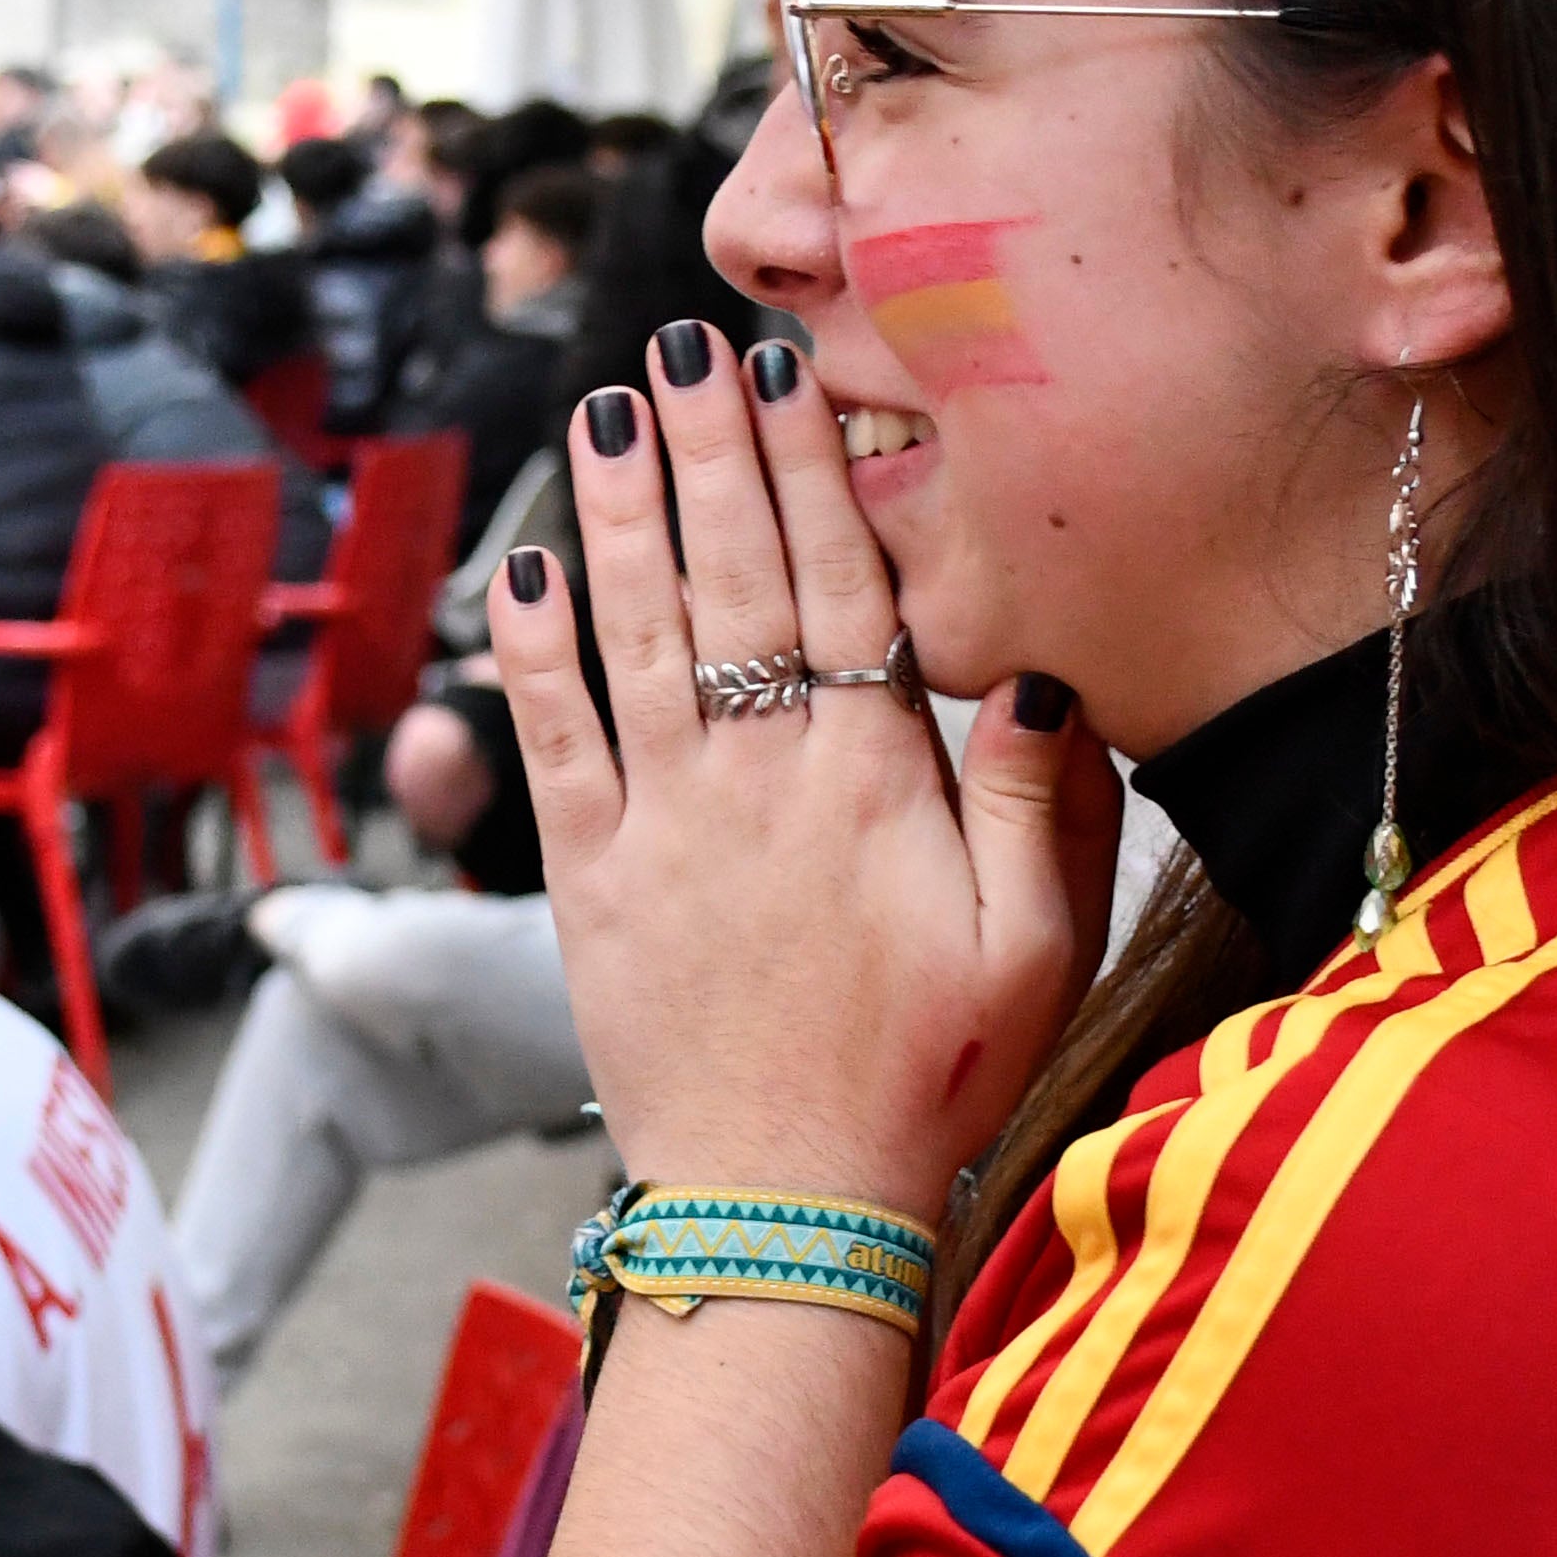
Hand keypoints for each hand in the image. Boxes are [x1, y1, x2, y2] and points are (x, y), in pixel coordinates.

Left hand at [487, 330, 1113, 1225]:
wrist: (788, 1209)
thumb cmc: (926, 1081)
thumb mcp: (1034, 949)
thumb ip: (1037, 803)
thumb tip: (1039, 670)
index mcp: (873, 784)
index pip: (842, 588)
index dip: (811, 474)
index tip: (788, 378)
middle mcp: (760, 780)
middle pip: (731, 578)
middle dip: (706, 452)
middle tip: (682, 346)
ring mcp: (666, 823)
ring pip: (635, 632)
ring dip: (616, 513)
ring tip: (603, 411)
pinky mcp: (590, 880)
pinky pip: (551, 740)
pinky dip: (528, 649)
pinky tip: (516, 566)